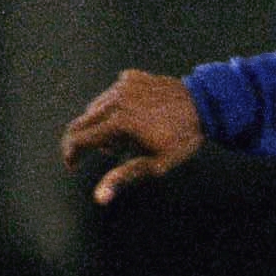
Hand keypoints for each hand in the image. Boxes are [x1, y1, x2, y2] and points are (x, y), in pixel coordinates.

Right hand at [60, 69, 203, 203]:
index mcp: (118, 123)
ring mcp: (122, 86)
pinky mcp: (130, 77)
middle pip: (82, 121)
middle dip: (83, 141)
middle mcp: (115, 100)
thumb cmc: (181, 140)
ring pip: (96, 107)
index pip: (79, 139)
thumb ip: (122, 177)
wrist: (204, 105)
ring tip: (125, 139)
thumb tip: (98, 198)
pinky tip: (134, 117)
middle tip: (101, 153)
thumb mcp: (154, 165)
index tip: (73, 165)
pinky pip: (111, 94)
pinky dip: (114, 108)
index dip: (71, 154)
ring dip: (100, 124)